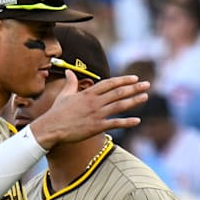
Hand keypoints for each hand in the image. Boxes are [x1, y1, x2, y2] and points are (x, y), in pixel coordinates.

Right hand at [30, 71, 148, 148]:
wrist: (51, 128)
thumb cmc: (57, 112)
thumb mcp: (64, 95)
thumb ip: (70, 83)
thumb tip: (69, 71)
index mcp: (88, 93)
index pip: (109, 84)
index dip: (123, 80)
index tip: (134, 78)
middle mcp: (94, 102)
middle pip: (118, 93)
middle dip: (134, 88)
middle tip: (147, 85)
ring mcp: (96, 114)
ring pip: (119, 106)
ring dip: (134, 101)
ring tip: (145, 97)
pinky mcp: (96, 127)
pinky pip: (115, 124)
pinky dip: (126, 122)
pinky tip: (137, 120)